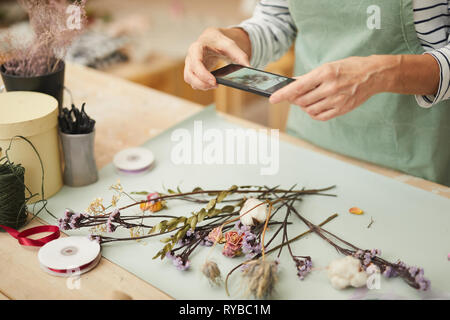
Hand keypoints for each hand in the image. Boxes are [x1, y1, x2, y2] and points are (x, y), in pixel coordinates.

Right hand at [184, 27, 250, 90]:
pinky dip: (201, 85)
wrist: (212, 39)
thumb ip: (241, 56)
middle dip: (202, 83)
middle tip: (216, 85)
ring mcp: (189, 64)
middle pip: (189, 74)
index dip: (203, 74)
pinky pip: (192, 81)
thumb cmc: (220, 41)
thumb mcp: (231, 46)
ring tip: (215, 84)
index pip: (195, 62)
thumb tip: (250, 69)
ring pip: (189, 79)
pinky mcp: (192, 71)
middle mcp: (190, 56)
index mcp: (197, 47)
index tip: (214, 81)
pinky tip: (211, 83)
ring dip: (201, 85)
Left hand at [269, 56, 385, 120]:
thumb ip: (309, 77)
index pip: (298, 86)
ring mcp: (337, 100)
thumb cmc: (349, 68)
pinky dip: (314, 113)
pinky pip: (320, 116)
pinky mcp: (342, 109)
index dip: (283, 94)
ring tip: (310, 98)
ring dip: (305, 106)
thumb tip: (291, 84)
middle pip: (302, 100)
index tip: (272, 99)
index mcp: (325, 73)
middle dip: (295, 99)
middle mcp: (330, 87)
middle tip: (296, 95)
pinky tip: (316, 106)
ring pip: (310, 109)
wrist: (373, 75)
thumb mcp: (328, 66)